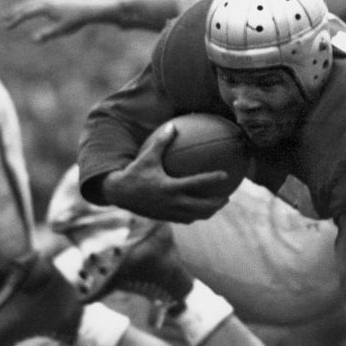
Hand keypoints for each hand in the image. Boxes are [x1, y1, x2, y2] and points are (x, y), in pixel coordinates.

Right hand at [3, 0, 113, 41]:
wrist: (88, 8)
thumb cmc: (75, 21)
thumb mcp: (62, 30)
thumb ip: (47, 34)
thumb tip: (34, 39)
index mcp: (45, 7)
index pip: (25, 14)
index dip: (15, 20)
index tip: (6, 27)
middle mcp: (44, 0)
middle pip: (24, 6)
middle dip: (13, 13)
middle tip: (2, 19)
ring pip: (29, 2)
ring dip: (19, 7)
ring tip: (11, 14)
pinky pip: (35, 0)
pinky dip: (27, 4)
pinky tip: (26, 9)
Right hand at [101, 123, 231, 222]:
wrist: (118, 194)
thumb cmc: (134, 172)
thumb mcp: (147, 156)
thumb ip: (162, 141)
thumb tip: (174, 125)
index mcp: (169, 187)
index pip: (196, 183)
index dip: (212, 179)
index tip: (226, 174)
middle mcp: (171, 202)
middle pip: (201, 206)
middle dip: (217, 203)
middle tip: (227, 196)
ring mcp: (169, 212)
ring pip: (195, 216)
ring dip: (209, 212)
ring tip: (218, 205)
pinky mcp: (165, 218)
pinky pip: (185, 219)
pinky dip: (196, 215)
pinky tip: (201, 210)